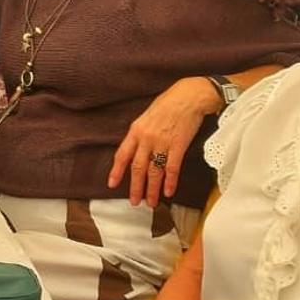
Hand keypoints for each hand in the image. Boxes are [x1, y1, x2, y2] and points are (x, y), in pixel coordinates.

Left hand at [107, 77, 222, 207]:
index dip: (116, 171)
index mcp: (136, 130)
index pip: (122, 154)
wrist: (188, 97)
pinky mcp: (178, 145)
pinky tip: (168, 191)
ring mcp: (162, 142)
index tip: (111, 184)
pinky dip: (170, 181)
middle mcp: (146, 138)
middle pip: (138, 168)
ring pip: (154, 171)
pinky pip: (172, 167)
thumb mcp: (146, 116)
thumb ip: (140, 134)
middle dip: (135, 187)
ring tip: (151, 202)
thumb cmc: (168, 104)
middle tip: (134, 202)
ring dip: (152, 189)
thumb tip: (136, 150)